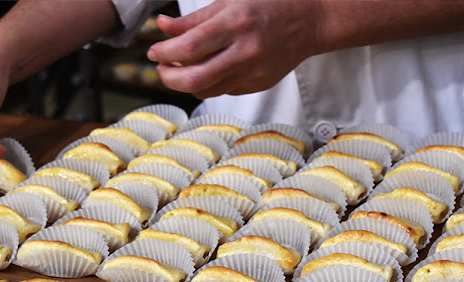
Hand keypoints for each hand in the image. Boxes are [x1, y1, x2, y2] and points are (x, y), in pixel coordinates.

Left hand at [147, 0, 320, 98]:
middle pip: (194, 79)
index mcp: (236, 24)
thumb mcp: (230, 0)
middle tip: (161, 68)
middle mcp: (244, 52)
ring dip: (185, 84)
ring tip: (178, 70)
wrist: (309, 22)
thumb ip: (194, 18)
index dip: (165, 53)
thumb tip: (163, 27)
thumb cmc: (270, 4)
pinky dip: (207, 84)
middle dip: (169, 77)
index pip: (189, 48)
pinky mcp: (257, 85)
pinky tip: (204, 71)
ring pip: (206, 91)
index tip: (154, 51)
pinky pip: (222, 91)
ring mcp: (253, 73)